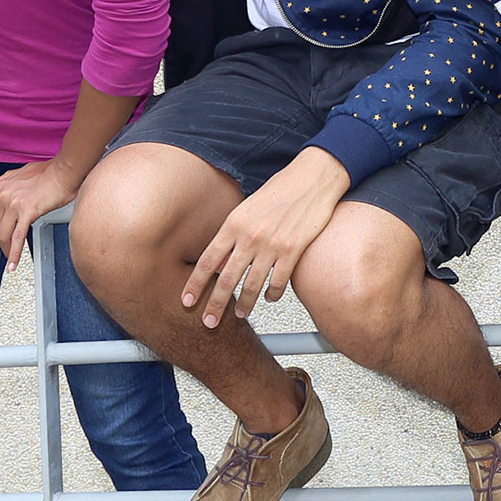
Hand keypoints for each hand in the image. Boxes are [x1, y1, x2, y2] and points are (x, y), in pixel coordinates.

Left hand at [0, 158, 84, 269]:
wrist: (65, 171)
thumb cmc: (49, 170)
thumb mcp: (22, 171)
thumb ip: (7, 178)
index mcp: (2, 187)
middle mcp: (5, 196)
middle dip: (1, 238)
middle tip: (7, 246)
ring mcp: (14, 204)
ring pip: (3, 235)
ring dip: (6, 249)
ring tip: (10, 257)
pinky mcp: (28, 212)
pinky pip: (18, 238)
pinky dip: (14, 254)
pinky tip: (13, 265)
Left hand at [181, 148, 348, 325]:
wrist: (313, 178)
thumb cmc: (281, 189)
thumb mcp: (247, 208)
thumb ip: (232, 236)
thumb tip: (219, 263)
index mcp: (234, 223)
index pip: (207, 261)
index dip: (194, 285)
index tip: (187, 301)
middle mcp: (250, 236)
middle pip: (225, 280)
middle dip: (214, 306)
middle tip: (208, 323)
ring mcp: (272, 245)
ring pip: (251, 286)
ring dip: (244, 305)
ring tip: (241, 313)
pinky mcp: (293, 251)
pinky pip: (278, 282)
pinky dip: (272, 294)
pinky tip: (269, 298)